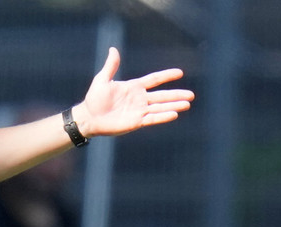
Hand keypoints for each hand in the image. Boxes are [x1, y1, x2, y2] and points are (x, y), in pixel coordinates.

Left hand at [76, 47, 194, 137]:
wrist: (88, 117)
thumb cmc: (94, 99)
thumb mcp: (102, 80)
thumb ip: (111, 66)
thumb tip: (113, 49)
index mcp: (134, 87)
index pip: (154, 80)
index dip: (166, 76)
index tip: (180, 73)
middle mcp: (139, 99)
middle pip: (162, 96)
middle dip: (176, 95)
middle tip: (191, 95)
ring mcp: (139, 111)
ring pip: (160, 107)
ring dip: (173, 106)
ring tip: (187, 104)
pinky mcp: (136, 122)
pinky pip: (152, 118)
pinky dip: (162, 116)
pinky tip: (174, 114)